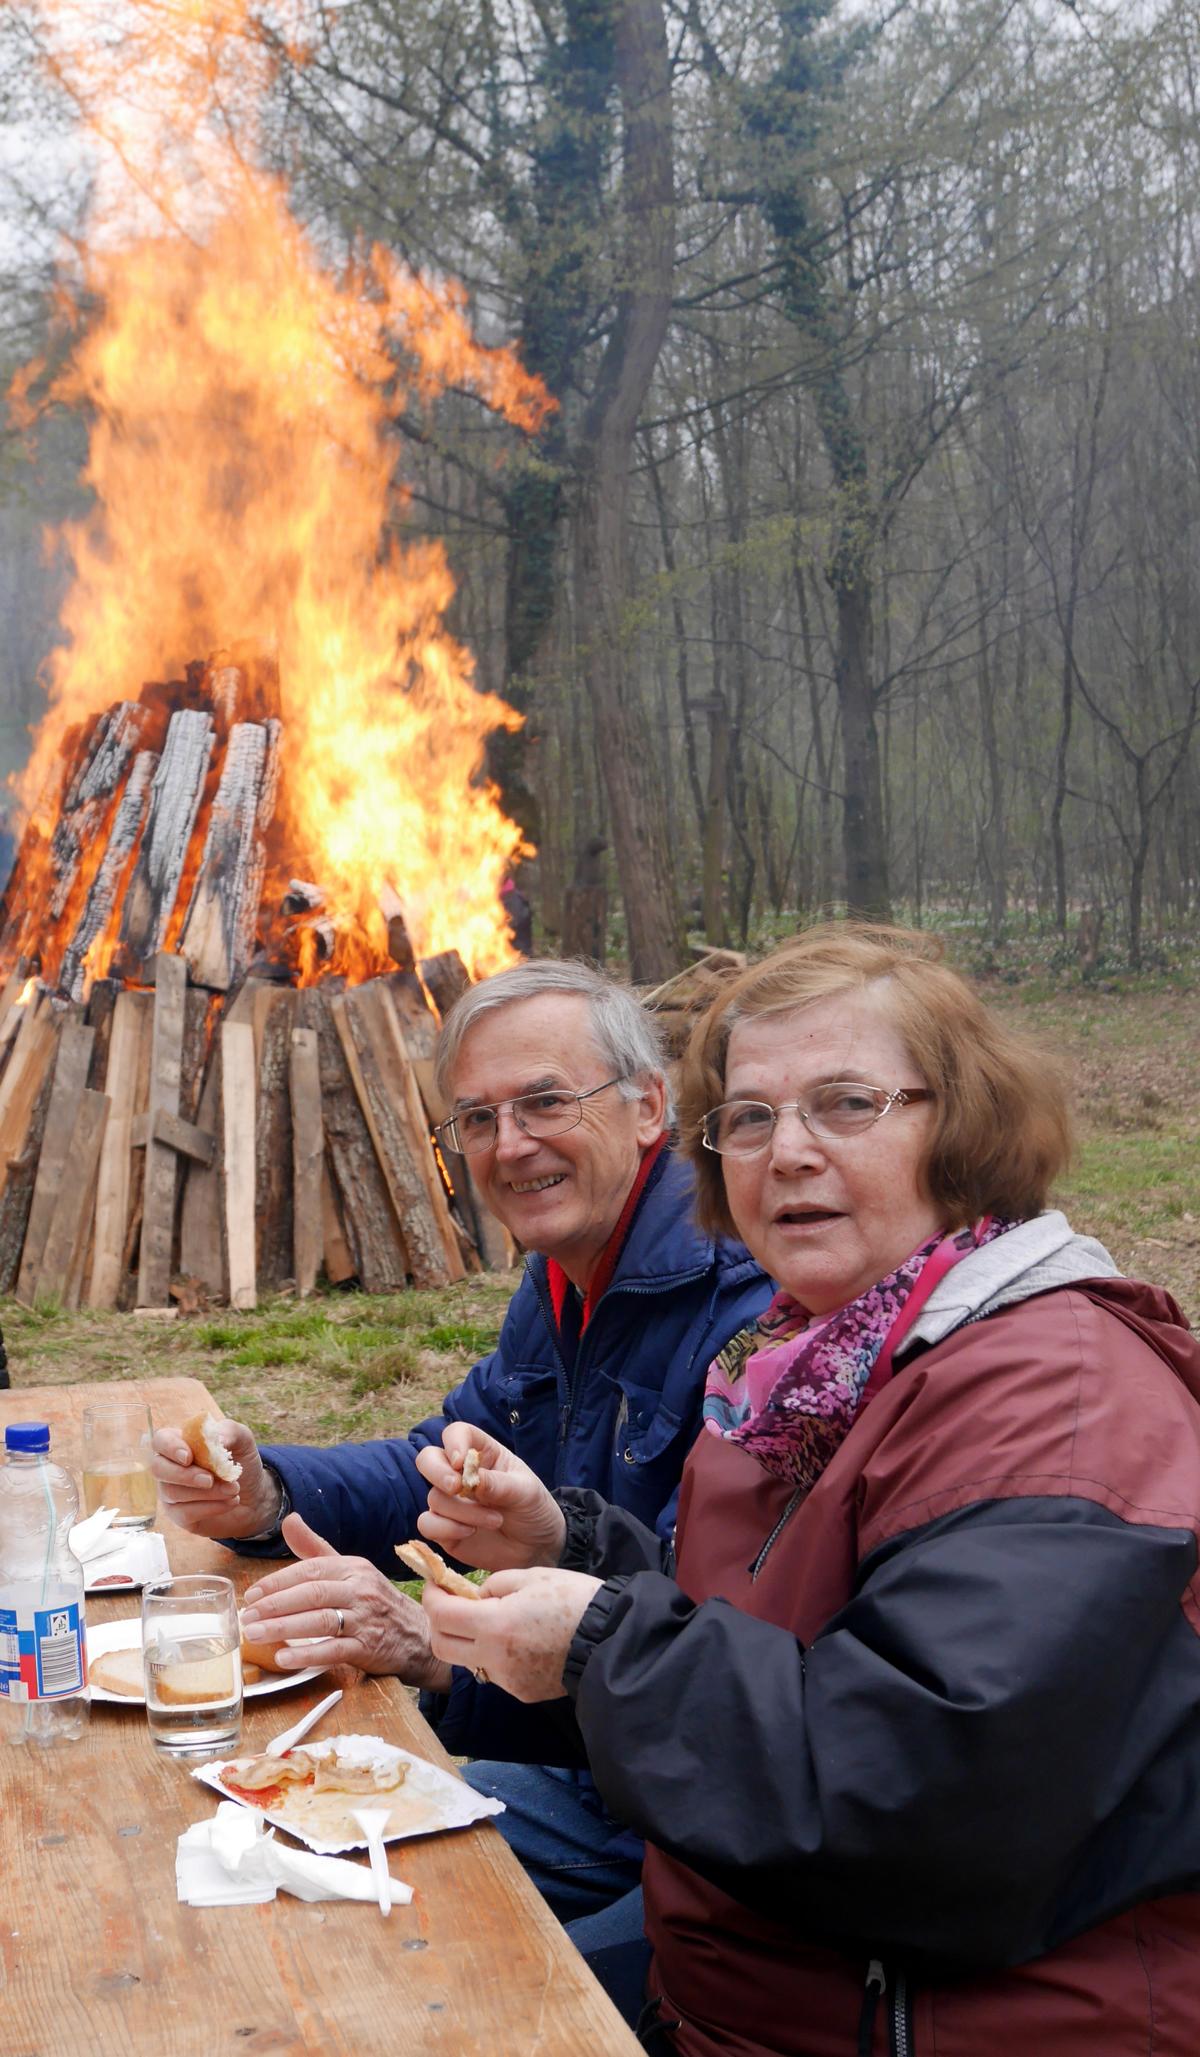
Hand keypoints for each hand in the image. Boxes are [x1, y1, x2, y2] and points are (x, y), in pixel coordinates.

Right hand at [151, 1420, 281, 1539]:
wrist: (254, 1496)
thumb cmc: (241, 1463)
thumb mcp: (243, 1441)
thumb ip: (230, 1432)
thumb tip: (216, 1439)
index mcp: (181, 1443)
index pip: (161, 1440)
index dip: (170, 1447)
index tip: (188, 1457)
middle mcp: (170, 1467)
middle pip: (158, 1468)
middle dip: (184, 1475)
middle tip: (210, 1480)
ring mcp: (171, 1492)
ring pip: (173, 1493)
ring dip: (207, 1492)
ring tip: (234, 1489)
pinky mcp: (179, 1515)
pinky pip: (184, 1513)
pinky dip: (211, 1507)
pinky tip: (231, 1502)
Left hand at [238, 1515, 451, 1689]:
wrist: (416, 1634)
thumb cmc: (373, 1600)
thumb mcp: (349, 1570)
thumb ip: (314, 1548)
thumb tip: (288, 1519)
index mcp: (352, 1568)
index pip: (311, 1569)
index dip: (278, 1582)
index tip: (252, 1594)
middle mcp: (360, 1589)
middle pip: (313, 1594)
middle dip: (276, 1605)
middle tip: (247, 1617)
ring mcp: (365, 1619)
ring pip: (320, 1621)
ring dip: (284, 1629)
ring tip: (255, 1635)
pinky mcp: (368, 1648)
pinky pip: (334, 1650)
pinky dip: (307, 1654)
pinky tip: (283, 1658)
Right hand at [414, 1426, 565, 1571]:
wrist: (537, 1549)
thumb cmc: (533, 1510)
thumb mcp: (525, 1493)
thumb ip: (498, 1484)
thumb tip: (471, 1479)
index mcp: (482, 1455)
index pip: (457, 1433)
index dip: (453, 1442)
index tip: (461, 1462)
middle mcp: (460, 1474)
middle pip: (428, 1459)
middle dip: (437, 1472)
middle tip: (456, 1487)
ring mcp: (450, 1502)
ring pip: (434, 1497)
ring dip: (463, 1511)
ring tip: (495, 1520)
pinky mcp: (444, 1529)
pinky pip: (427, 1524)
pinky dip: (446, 1528)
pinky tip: (471, 1532)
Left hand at [423, 1567, 602, 1701]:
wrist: (611, 1639)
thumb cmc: (575, 1600)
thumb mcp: (532, 1576)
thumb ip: (494, 1585)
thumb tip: (475, 1596)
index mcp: (496, 1625)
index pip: (441, 1616)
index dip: (432, 1597)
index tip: (436, 1586)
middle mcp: (496, 1658)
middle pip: (442, 1647)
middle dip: (440, 1624)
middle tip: (451, 1605)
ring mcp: (508, 1680)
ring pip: (469, 1660)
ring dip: (469, 1640)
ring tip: (496, 1620)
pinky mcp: (522, 1692)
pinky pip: (496, 1671)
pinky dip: (497, 1654)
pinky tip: (521, 1640)